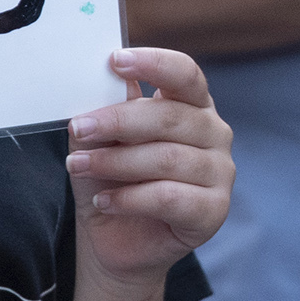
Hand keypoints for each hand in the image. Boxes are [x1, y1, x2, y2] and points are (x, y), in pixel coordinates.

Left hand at [65, 48, 231, 288]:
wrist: (116, 239)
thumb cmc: (114, 181)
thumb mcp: (103, 140)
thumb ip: (107, 109)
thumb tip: (102, 81)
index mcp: (193, 106)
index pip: (184, 74)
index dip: (153, 63)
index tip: (115, 61)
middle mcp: (214, 134)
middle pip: (170, 116)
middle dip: (118, 120)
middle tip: (79, 127)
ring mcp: (220, 173)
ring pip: (167, 158)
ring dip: (116, 162)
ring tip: (79, 166)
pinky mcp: (214, 211)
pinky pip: (170, 198)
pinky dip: (130, 198)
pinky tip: (105, 200)